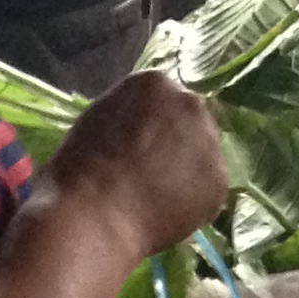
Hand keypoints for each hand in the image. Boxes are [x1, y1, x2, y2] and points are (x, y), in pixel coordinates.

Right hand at [45, 72, 228, 261]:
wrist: (92, 214)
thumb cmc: (79, 167)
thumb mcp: (99, 119)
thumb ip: (131, 114)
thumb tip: (144, 129)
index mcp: (156, 83)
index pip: (165, 100)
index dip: (153, 126)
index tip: (138, 146)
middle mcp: (190, 104)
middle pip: (191, 122)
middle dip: (176, 144)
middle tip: (152, 172)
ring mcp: (210, 142)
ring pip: (203, 157)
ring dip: (188, 173)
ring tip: (157, 197)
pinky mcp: (219, 180)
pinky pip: (208, 190)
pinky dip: (193, 203)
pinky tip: (166, 213)